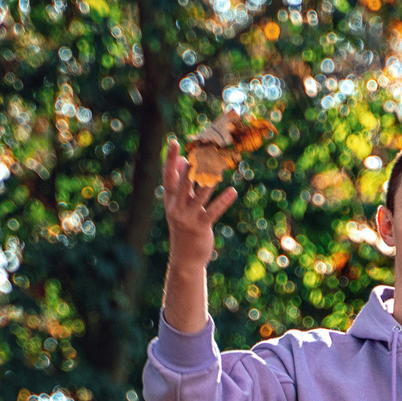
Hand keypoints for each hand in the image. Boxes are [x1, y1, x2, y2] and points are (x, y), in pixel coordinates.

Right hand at [160, 140, 237, 272]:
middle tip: (201, 148)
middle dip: (193, 164)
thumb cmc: (184, 228)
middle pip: (184, 181)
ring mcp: (187, 217)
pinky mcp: (200, 227)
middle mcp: (176, 207)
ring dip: (210, 179)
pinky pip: (213, 211)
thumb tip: (186, 160)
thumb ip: (182, 184)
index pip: (168, 176)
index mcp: (170, 200)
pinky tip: (233, 191)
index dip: (171, 159)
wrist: (185, 258)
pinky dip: (223, 201)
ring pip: (200, 194)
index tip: (174, 142)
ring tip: (219, 164)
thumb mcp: (179, 205)